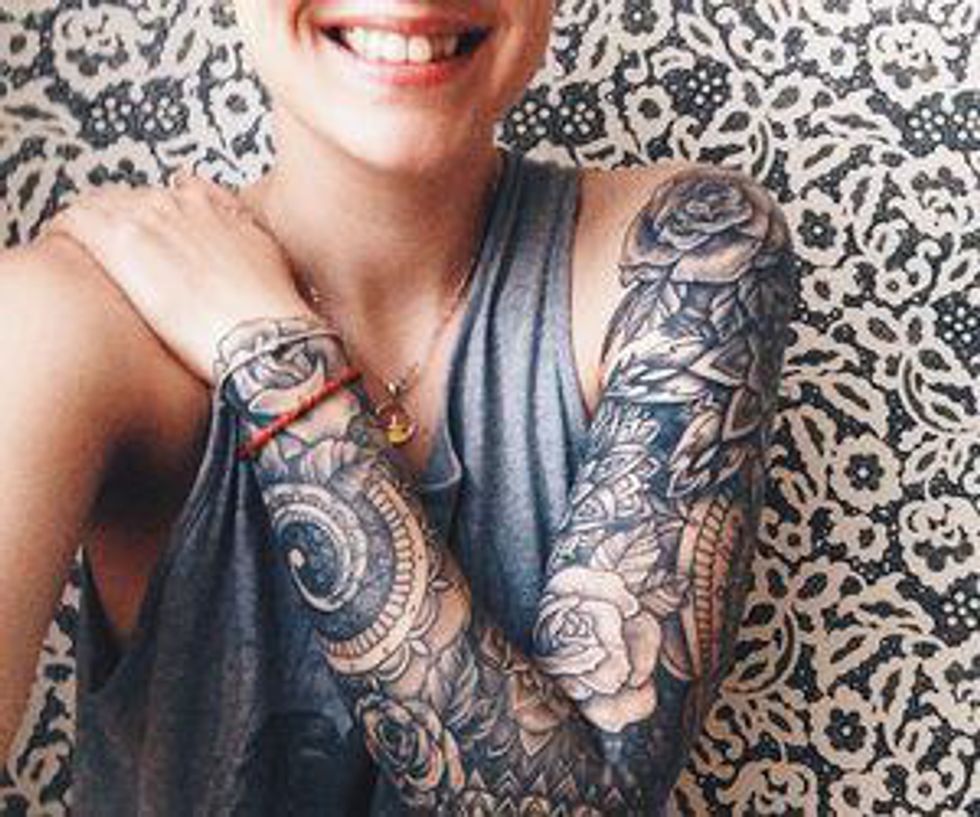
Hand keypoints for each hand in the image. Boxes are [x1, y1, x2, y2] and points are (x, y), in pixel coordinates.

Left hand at [45, 172, 315, 382]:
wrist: (264, 334)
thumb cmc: (271, 309)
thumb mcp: (268, 257)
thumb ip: (243, 235)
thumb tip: (235, 233)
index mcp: (211, 207)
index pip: (168, 195)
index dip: (154, 218)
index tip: (147, 239)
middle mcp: (179, 204)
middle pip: (131, 198)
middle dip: (119, 222)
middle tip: (111, 254)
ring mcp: (149, 220)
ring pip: (100, 204)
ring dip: (90, 225)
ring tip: (78, 250)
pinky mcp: (122, 244)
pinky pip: (75, 221)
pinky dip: (65, 230)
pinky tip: (58, 246)